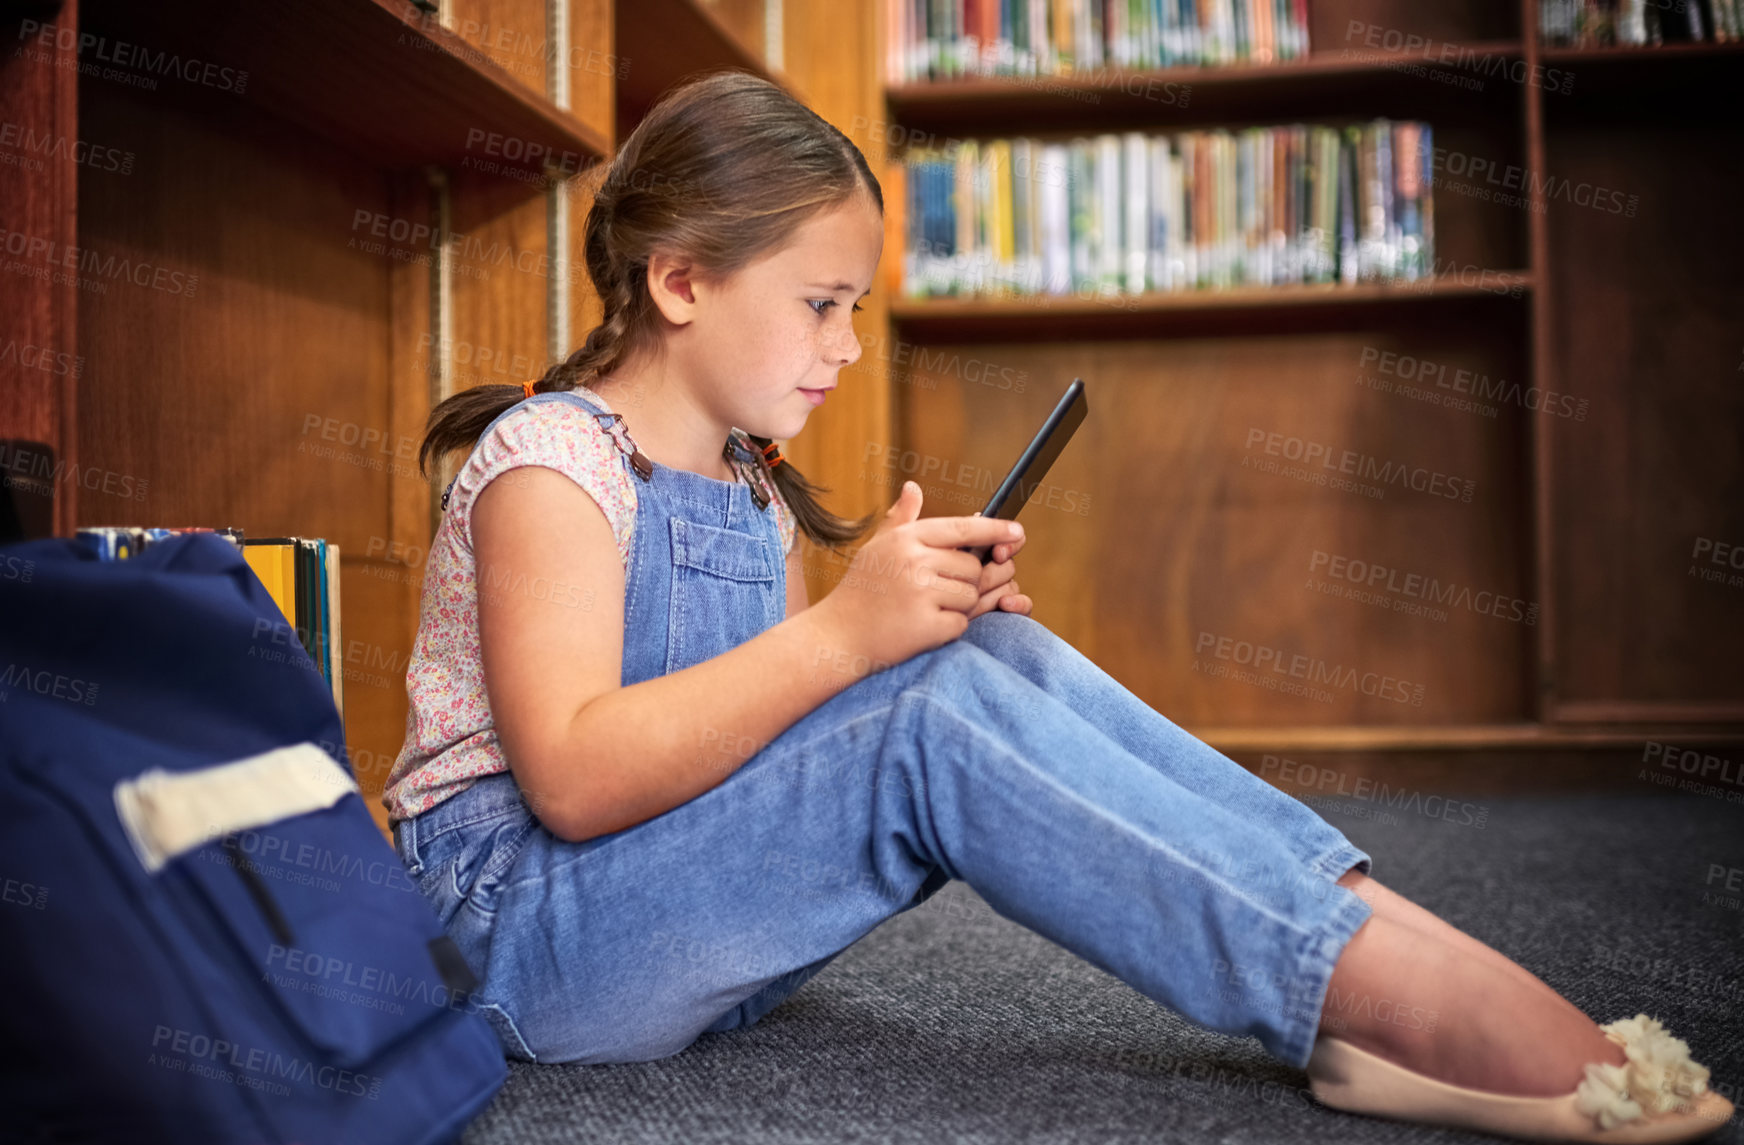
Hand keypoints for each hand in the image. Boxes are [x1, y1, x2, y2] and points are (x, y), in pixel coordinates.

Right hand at [809, 481, 1024, 669]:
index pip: (962, 528)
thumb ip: (902, 519)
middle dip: (966, 582)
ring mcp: (920, 594)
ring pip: (971, 596)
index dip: (994, 530)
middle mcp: (913, 561)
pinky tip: (922, 627)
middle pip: (973, 568)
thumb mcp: (877, 549)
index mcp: (905, 538)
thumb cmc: (860, 591)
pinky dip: (948, 629)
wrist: (836, 636)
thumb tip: (913, 487)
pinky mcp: (926, 625)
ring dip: (958, 607)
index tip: (1018, 532)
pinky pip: (962, 624)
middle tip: (938, 593)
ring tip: (925, 609)